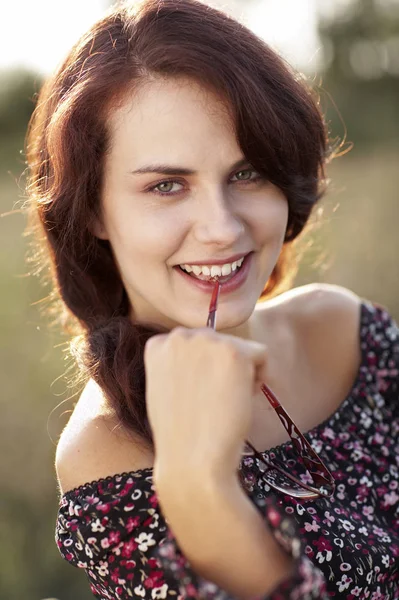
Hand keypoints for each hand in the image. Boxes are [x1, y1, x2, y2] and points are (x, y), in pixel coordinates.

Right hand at [144, 326, 268, 480]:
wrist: (191, 461)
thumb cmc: (180, 434)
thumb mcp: (164, 388)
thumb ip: (179, 364)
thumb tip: (208, 355)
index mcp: (158, 343)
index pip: (196, 345)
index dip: (202, 371)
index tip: (195, 396)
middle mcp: (179, 335)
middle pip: (220, 342)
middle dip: (222, 369)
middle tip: (211, 402)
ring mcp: (207, 341)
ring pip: (241, 348)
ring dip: (240, 373)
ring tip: (222, 402)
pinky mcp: (234, 352)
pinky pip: (261, 354)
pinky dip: (258, 377)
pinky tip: (239, 399)